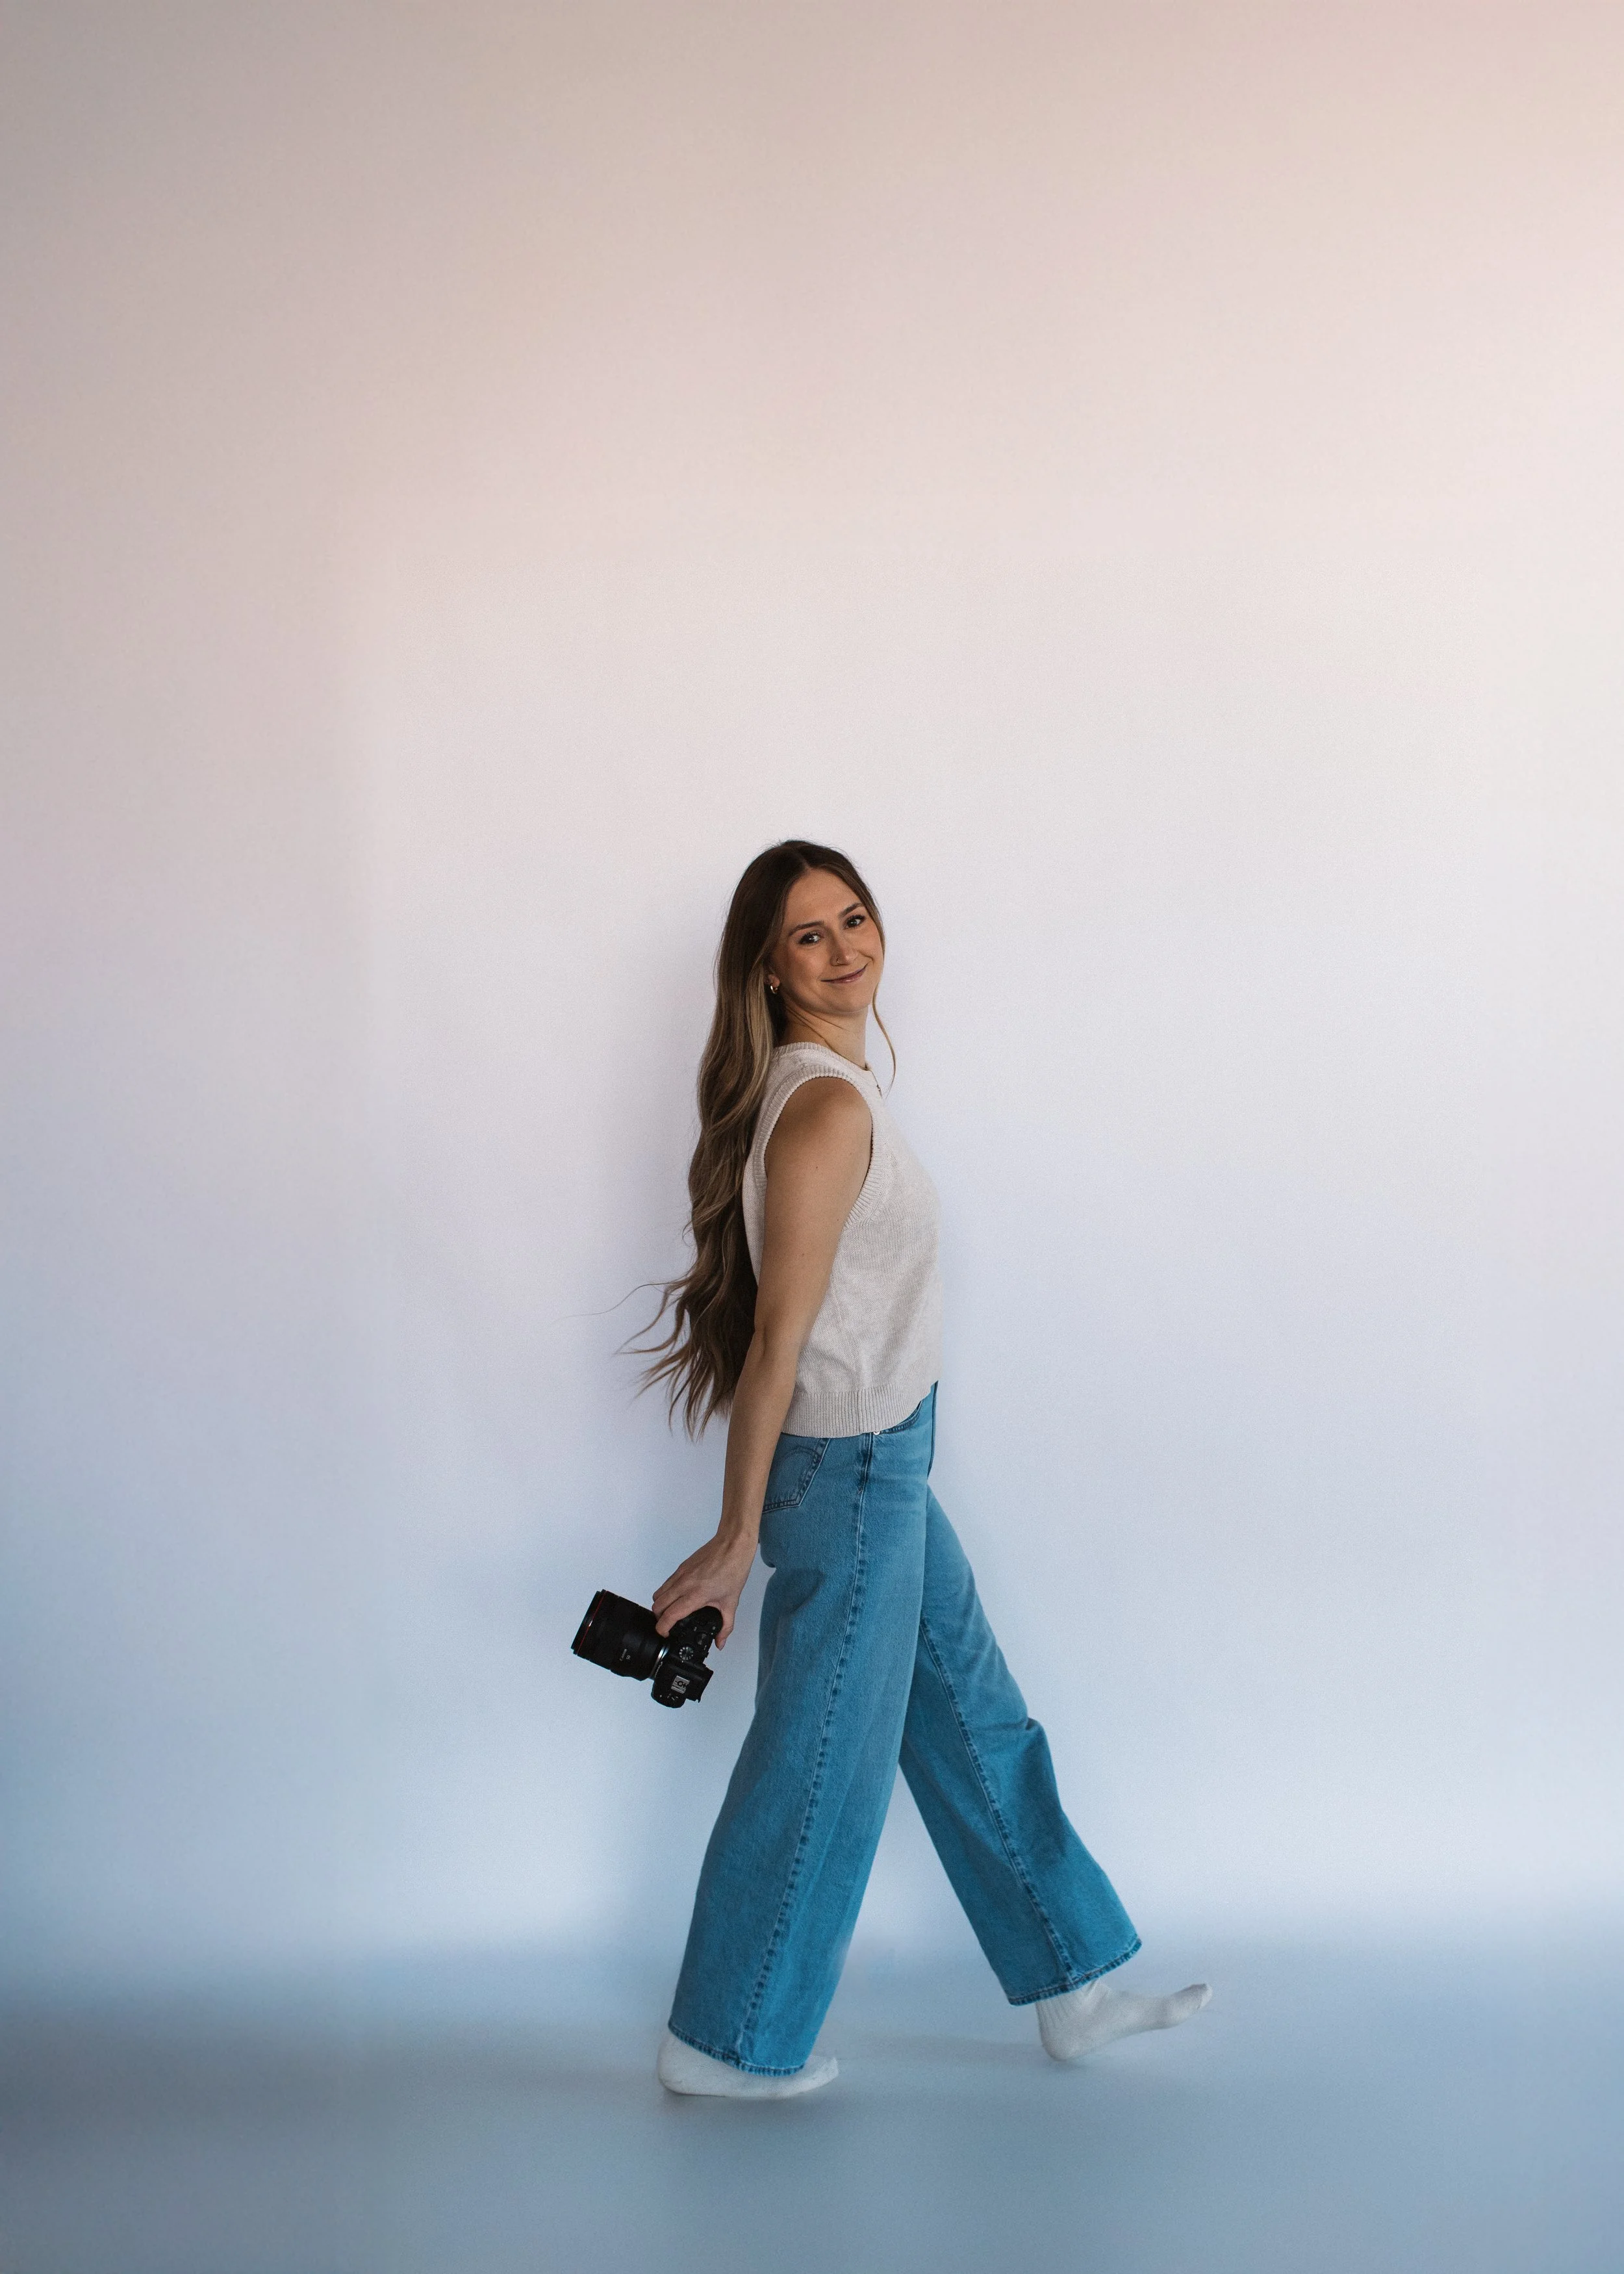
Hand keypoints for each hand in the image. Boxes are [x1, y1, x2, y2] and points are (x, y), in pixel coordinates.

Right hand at [652, 1531, 756, 1647]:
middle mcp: (684, 1584)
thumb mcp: (731, 1602)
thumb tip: (720, 1641)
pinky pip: (665, 1583)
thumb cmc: (733, 1569)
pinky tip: (678, 1597)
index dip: (663, 1628)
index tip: (666, 1634)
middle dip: (659, 1618)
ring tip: (671, 1612)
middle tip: (668, 1625)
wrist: (733, 1545)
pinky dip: (666, 1593)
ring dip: (660, 1605)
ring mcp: (680, 1574)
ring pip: (658, 1593)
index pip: (669, 1615)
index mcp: (696, 1595)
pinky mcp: (681, 1567)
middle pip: (657, 1605)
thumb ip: (726, 1626)